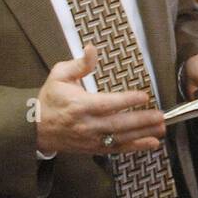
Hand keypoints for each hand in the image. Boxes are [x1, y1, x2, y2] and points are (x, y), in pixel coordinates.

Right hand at [36, 45, 165, 155]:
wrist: (36, 127)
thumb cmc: (50, 99)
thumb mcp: (59, 75)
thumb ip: (79, 64)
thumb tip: (92, 48)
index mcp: (79, 105)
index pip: (106, 104)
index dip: (126, 101)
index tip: (143, 96)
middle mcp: (86, 125)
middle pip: (118, 124)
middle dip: (141, 120)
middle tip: (160, 116)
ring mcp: (91, 139)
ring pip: (120, 139)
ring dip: (143, 134)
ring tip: (161, 129)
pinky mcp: (93, 148)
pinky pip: (117, 149)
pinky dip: (135, 147)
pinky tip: (151, 143)